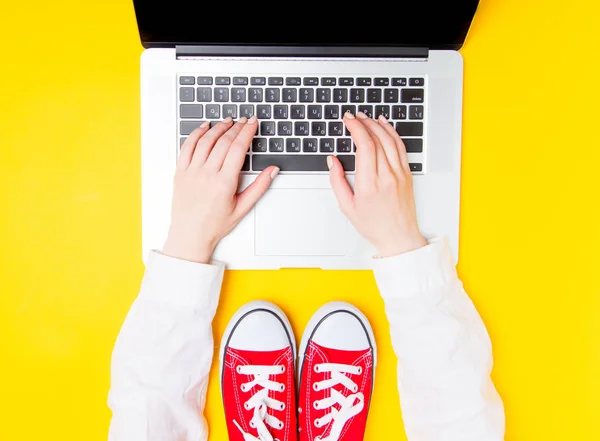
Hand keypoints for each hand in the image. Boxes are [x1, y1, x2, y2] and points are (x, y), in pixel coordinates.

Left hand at [163, 117, 278, 262]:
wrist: (189, 235)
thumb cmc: (214, 225)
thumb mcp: (242, 208)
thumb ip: (259, 187)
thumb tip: (272, 171)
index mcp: (224, 183)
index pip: (238, 149)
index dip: (247, 132)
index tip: (253, 123)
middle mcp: (207, 174)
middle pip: (223, 141)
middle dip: (236, 127)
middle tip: (245, 120)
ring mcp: (192, 172)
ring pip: (206, 141)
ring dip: (218, 128)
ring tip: (228, 121)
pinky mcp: (180, 172)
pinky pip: (187, 147)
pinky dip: (196, 134)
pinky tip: (204, 127)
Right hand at [328, 112, 426, 256]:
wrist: (398, 237)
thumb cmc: (373, 225)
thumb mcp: (347, 207)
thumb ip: (337, 181)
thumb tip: (332, 161)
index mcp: (369, 184)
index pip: (364, 146)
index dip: (355, 128)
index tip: (348, 120)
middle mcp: (387, 177)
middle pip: (377, 139)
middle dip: (364, 123)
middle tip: (354, 116)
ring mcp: (399, 174)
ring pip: (390, 140)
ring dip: (378, 125)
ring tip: (367, 117)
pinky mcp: (407, 174)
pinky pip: (401, 148)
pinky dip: (393, 133)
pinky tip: (385, 126)